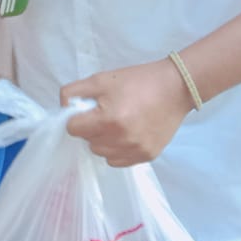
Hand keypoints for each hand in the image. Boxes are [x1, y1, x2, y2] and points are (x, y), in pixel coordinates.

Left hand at [63, 59, 193, 166]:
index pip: (73, 128)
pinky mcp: (147, 156)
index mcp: (108, 120)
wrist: (176, 88)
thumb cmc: (137, 81)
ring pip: (101, 154)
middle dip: (91, 128)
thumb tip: (64, 109)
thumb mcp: (101, 79)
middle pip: (87, 142)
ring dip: (103, 141)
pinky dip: (116, 150)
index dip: (77, 117)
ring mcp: (135, 151)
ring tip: (117, 123)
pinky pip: (118, 161)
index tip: (88, 109)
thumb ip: (73, 92)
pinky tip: (126, 134)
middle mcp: (121, 140)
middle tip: (105, 113)